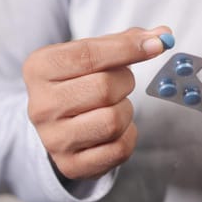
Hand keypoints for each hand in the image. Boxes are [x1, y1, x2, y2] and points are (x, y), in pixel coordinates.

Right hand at [23, 27, 171, 179]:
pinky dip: (127, 135)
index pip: (89, 54)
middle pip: (104, 88)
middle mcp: (41, 105)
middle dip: (125, 82)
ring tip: (114, 106)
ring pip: (113, 121)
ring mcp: (54, 139)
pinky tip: (116, 129)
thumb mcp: (88, 55)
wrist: (56, 123)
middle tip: (121, 83)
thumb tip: (163, 36)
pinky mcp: (71, 165)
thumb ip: (123, 42)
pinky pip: (119, 149)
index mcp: (39, 69)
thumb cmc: (76, 82)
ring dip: (126, 111)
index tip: (157, 44)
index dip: (128, 48)